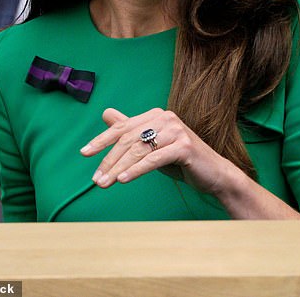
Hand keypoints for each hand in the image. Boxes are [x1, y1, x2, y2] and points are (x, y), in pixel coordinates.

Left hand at [80, 107, 232, 195]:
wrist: (214, 173)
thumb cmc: (180, 160)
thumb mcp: (153, 145)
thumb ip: (131, 131)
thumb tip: (106, 114)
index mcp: (156, 115)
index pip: (122, 126)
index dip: (102, 140)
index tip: (85, 153)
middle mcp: (165, 118)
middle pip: (128, 139)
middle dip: (109, 160)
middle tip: (96, 179)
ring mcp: (176, 130)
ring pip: (138, 150)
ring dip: (118, 169)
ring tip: (105, 184)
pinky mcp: (183, 146)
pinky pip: (153, 159)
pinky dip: (136, 170)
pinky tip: (123, 180)